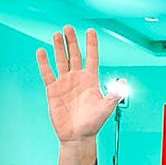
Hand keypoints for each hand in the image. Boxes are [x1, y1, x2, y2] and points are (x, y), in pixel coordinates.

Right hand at [36, 26, 120, 164]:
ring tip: (57, 34)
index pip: (92, 58)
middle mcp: (78, 79)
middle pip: (75, 55)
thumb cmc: (93, 123)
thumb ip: (115, 94)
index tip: (91, 31)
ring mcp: (65, 83)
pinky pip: (48, 73)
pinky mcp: (53, 90)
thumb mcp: (107, 108)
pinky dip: (44, 63)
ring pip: (62, 61)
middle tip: (68, 28)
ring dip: (59, 48)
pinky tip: (42, 52)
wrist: (78, 137)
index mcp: (91, 80)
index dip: (91, 45)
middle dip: (72, 41)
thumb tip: (123, 82)